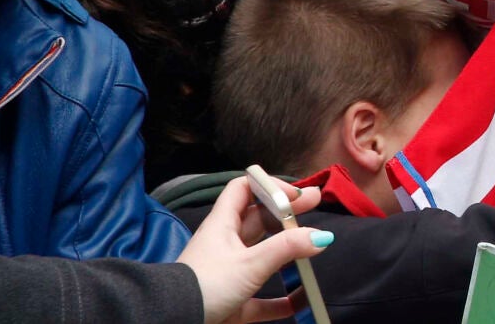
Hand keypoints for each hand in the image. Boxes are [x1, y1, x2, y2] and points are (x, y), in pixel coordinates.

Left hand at [179, 177, 329, 323]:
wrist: (172, 321)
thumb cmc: (205, 285)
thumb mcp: (250, 263)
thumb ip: (286, 248)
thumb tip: (322, 235)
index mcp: (222, 225)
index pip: (244, 189)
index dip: (269, 185)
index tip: (294, 194)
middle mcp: (225, 245)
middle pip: (259, 219)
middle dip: (286, 212)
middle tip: (316, 203)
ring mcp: (229, 274)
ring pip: (262, 256)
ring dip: (286, 252)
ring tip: (313, 247)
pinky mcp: (233, 302)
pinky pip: (263, 299)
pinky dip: (283, 300)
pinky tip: (301, 300)